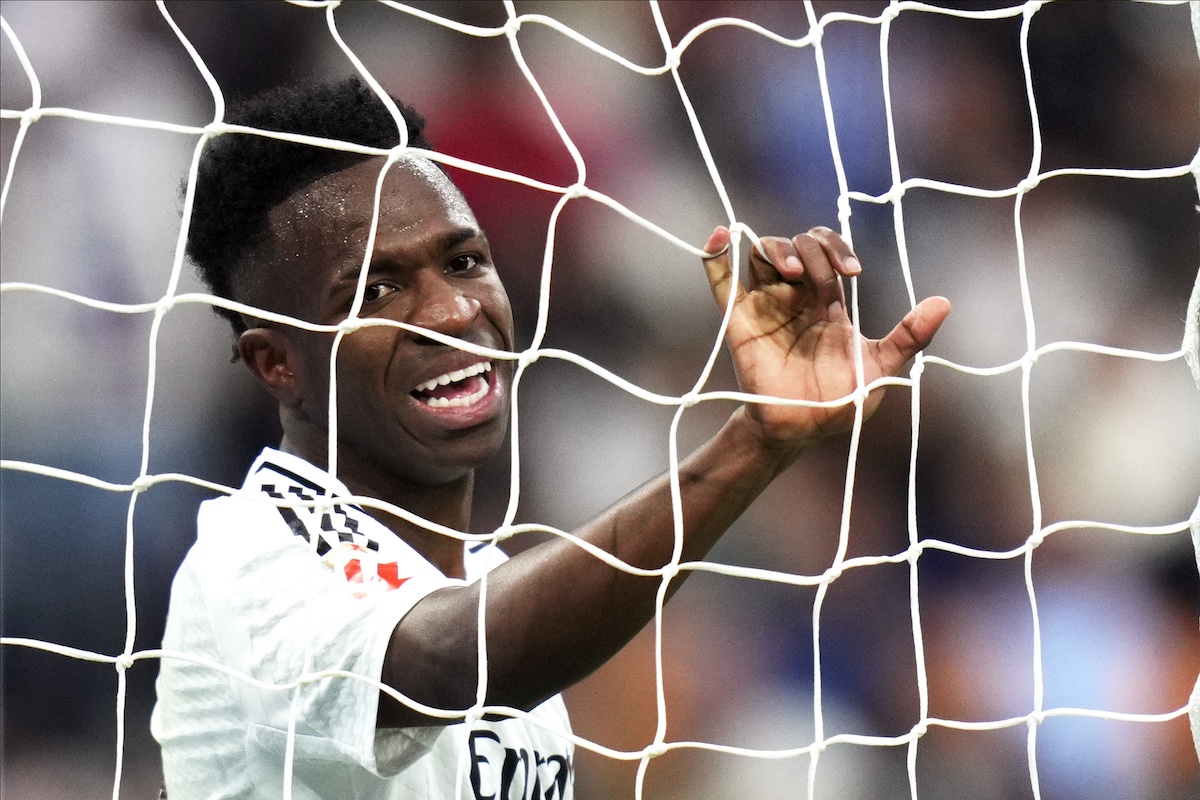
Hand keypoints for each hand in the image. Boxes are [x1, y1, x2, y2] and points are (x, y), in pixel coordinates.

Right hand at [702, 225, 949, 446]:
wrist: (802, 430)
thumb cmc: (840, 401)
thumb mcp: (881, 366)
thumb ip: (909, 336)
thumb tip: (944, 303)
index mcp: (826, 300)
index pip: (826, 250)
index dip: (837, 248)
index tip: (853, 272)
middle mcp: (793, 295)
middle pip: (796, 244)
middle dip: (813, 250)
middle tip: (823, 279)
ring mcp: (764, 305)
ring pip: (762, 253)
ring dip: (778, 249)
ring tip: (793, 272)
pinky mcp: (738, 321)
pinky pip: (721, 282)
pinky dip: (714, 256)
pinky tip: (718, 236)